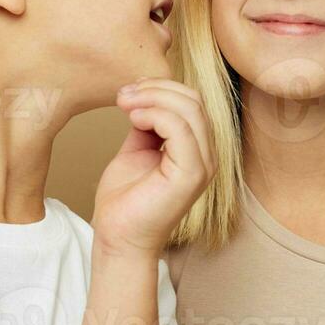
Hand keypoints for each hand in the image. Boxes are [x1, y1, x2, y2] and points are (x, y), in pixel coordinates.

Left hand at [91, 78, 215, 256]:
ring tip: (125, 104)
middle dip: (155, 89)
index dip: (160, 87)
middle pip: (193, 101)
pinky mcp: (191, 175)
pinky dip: (155, 115)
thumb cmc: (125, 199)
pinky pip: (181, 129)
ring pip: (190, 110)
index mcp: (196, 148)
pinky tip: (133, 118)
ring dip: (152, 98)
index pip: (191, 101)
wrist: (118, 236)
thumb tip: (142, 97)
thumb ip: (145, 125)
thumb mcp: (135, 150)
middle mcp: (206, 155)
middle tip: (123, 95)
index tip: (128, 90)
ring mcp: (202, 166)